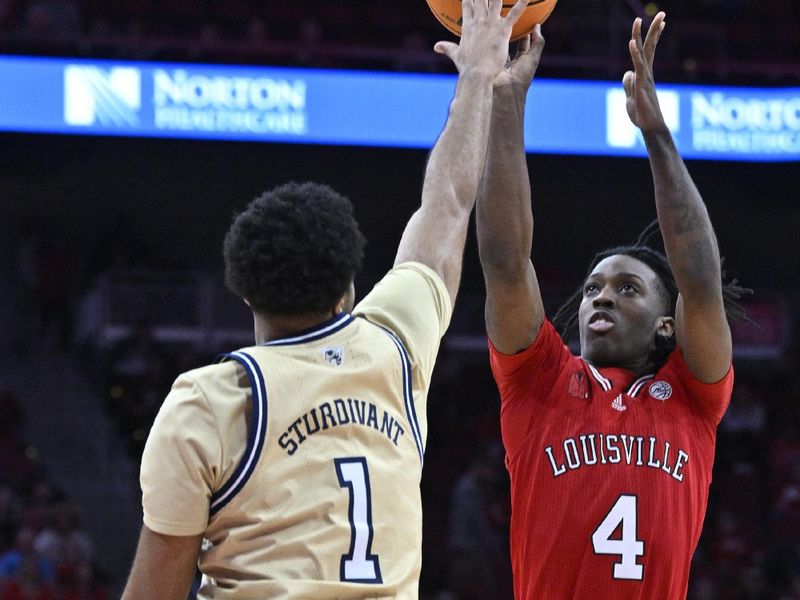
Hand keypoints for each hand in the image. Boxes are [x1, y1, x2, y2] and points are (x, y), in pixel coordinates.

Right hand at [433, 0, 527, 79]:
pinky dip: (521, 4)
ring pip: (496, 1)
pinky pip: (514, 14)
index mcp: (468, 27)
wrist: (476, 74)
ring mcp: (491, 24)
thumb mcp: (456, 55)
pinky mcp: (502, 30)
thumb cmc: (466, 67)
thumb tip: (436, 47)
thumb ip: (447, 48)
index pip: (467, 5)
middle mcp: (478, 22)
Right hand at [494, 26, 545, 91]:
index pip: (524, 44)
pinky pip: (491, 51)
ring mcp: (501, 63)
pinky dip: (491, 44)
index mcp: (523, 61)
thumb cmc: (521, 75)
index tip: (524, 20)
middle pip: (511, 44)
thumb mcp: (533, 57)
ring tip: (499, 25)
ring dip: (500, 38)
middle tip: (509, 20)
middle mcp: (512, 62)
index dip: (525, 32)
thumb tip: (537, 26)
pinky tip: (490, 34)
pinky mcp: (491, 63)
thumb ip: (537, 42)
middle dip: (511, 33)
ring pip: (501, 47)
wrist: (505, 90)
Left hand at [623, 11, 666, 132]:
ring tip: (639, 20)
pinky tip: (631, 42)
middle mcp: (646, 72)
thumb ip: (628, 83)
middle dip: (655, 29)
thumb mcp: (631, 96)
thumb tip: (627, 72)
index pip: (649, 51)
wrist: (650, 127)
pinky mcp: (641, 85)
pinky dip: (634, 54)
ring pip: (642, 53)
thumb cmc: (642, 114)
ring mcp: (644, 77)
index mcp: (644, 74)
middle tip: (662, 13)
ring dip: (640, 36)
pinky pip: (637, 66)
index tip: (663, 22)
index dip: (654, 36)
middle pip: (650, 47)